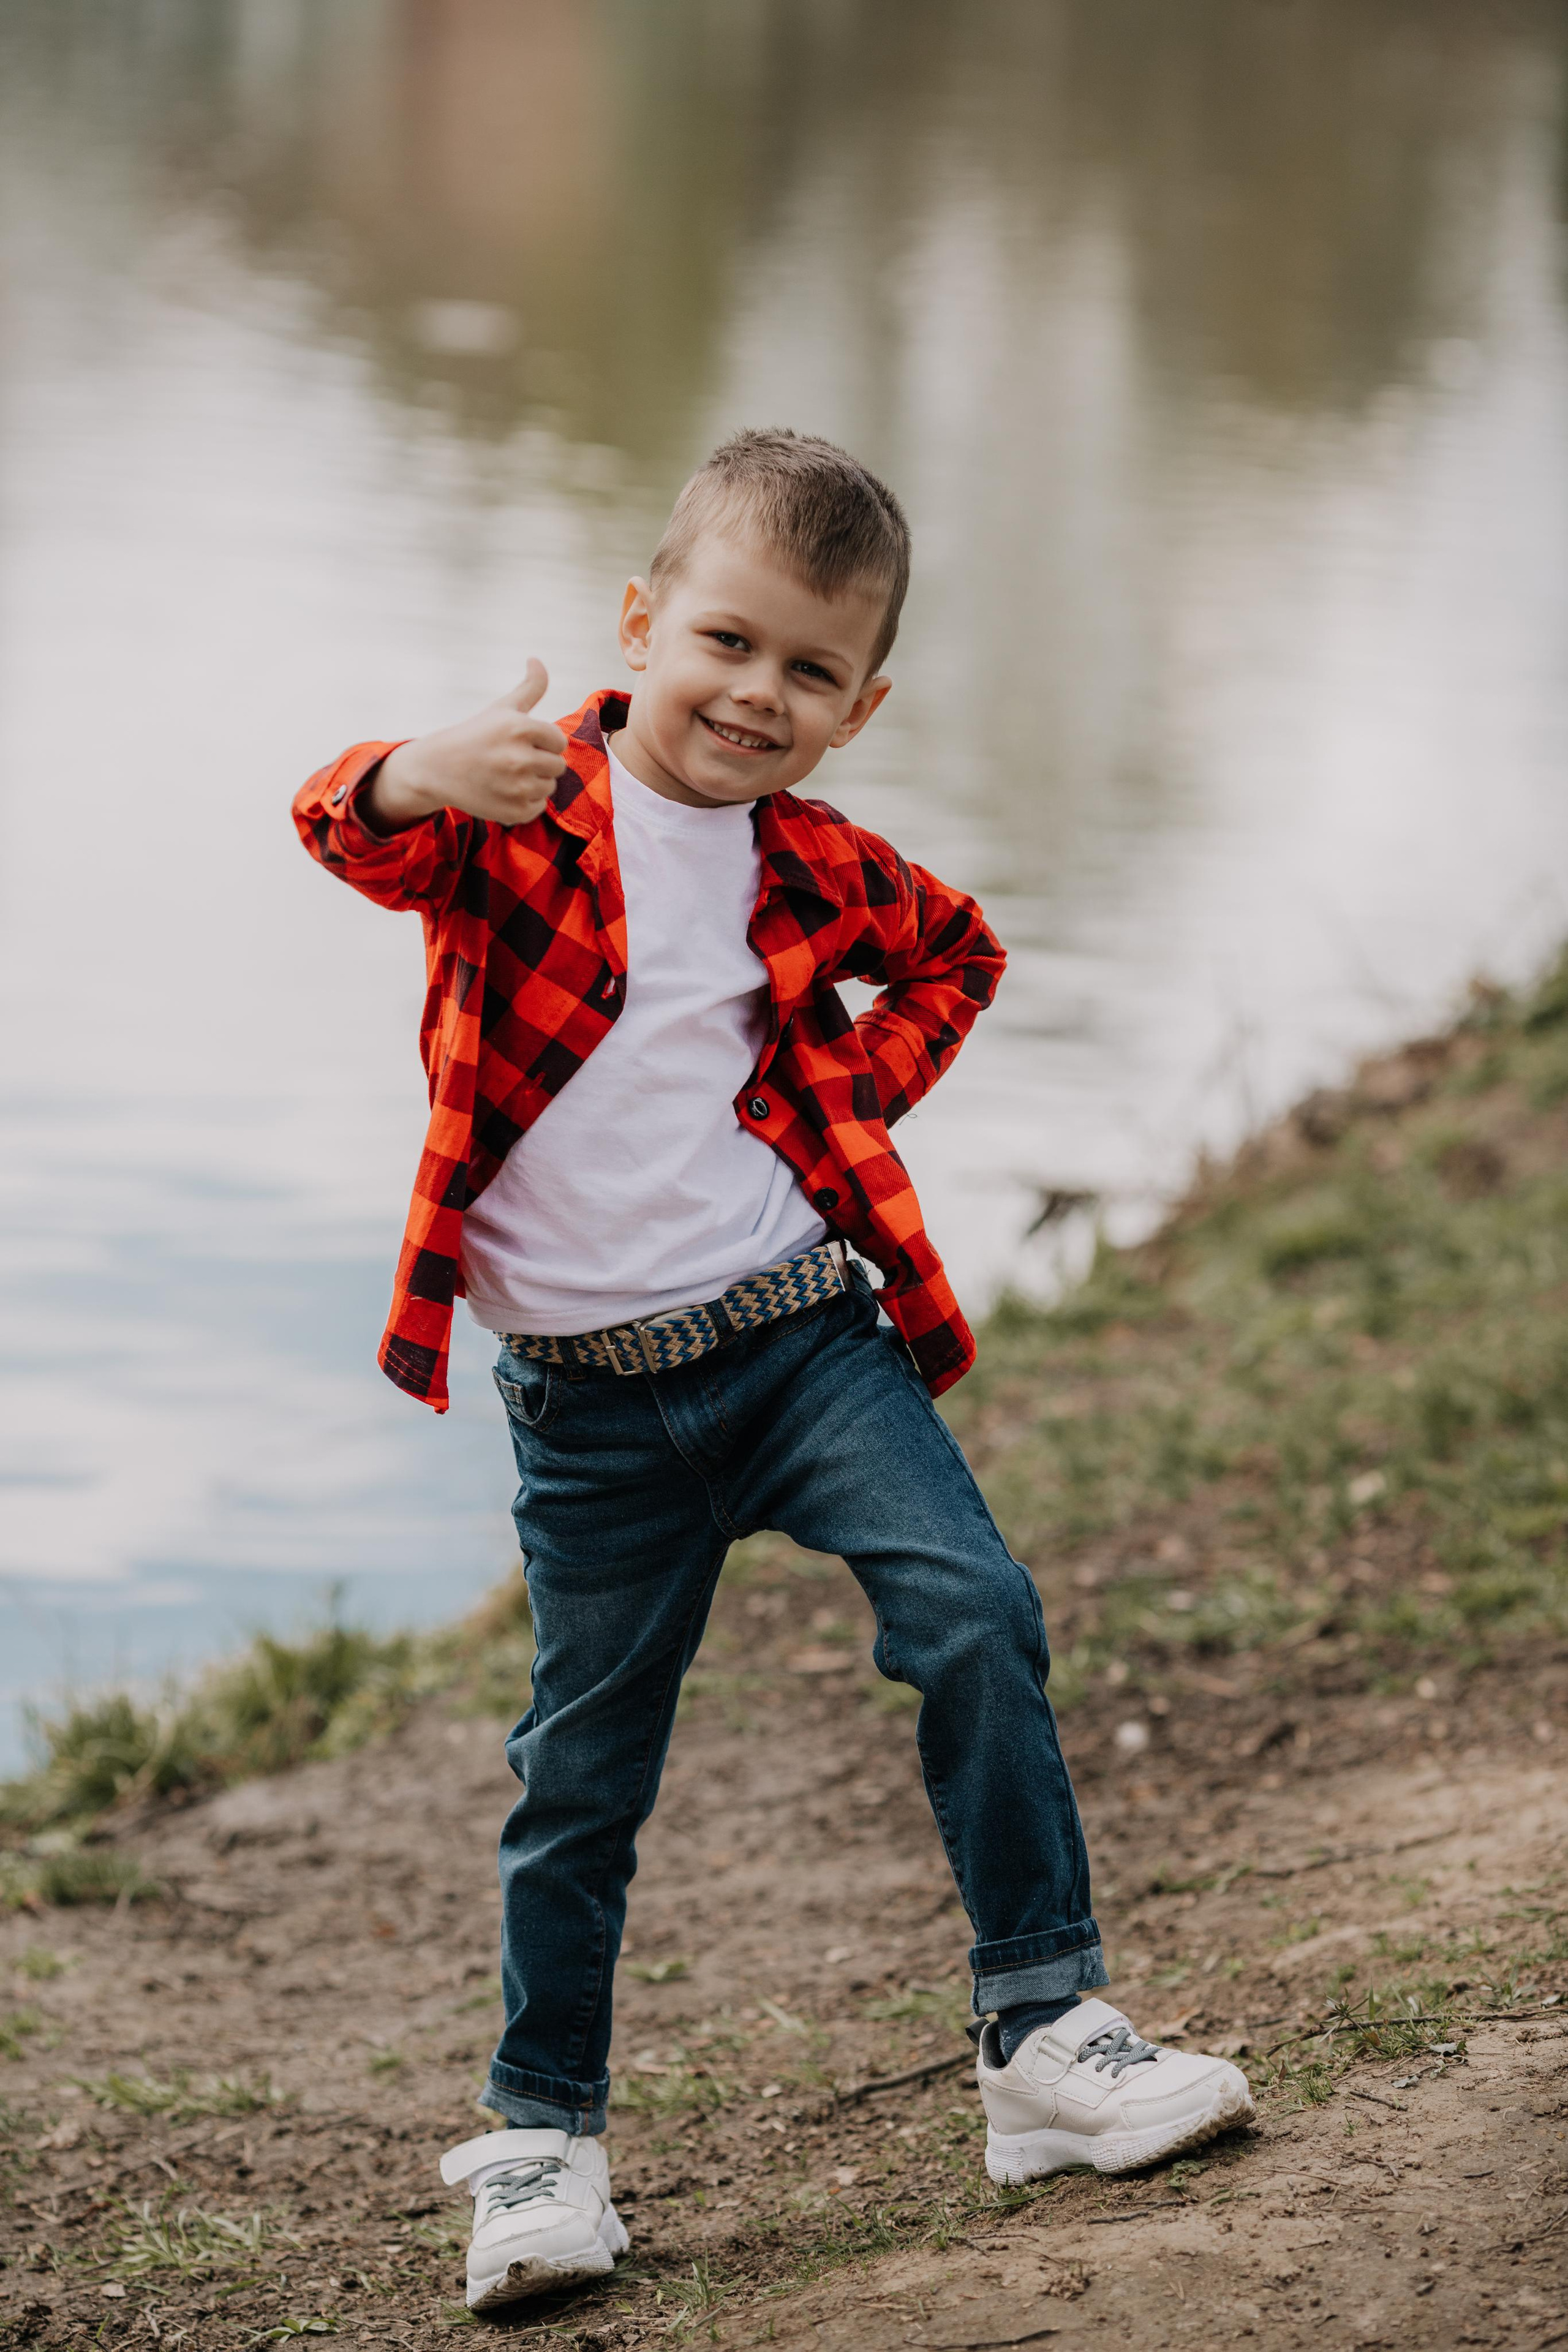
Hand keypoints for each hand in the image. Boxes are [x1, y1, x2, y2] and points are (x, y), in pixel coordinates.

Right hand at [364, 661, 568, 832]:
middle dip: (539, 762)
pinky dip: (526, 802)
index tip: (521, 742)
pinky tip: (504, 791)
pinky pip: (539, 807)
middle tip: (512, 760)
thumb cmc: (476, 735)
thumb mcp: (502, 708)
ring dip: (534, 782)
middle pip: (557, 765)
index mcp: (519, 727)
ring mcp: (516, 787)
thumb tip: (536, 659)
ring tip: (507, 775)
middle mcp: (519, 758)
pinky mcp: (514, 811)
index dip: (542, 742)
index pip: (558, 741)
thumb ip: (529, 687)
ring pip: (549, 786)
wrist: (438, 769)